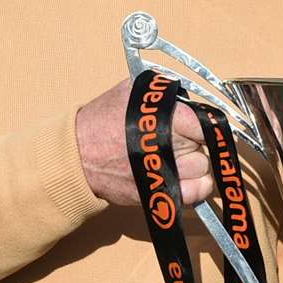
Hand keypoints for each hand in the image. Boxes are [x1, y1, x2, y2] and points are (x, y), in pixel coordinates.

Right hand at [76, 78, 211, 206]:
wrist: (79, 156)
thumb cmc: (101, 122)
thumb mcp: (129, 90)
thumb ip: (160, 90)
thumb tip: (182, 94)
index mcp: (166, 118)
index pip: (203, 122)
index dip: (201, 123)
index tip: (194, 125)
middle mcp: (171, 145)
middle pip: (203, 144)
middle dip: (192, 140)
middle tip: (174, 139)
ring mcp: (168, 172)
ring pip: (202, 166)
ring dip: (193, 162)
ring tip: (173, 157)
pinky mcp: (162, 193)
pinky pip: (198, 192)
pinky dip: (198, 187)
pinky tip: (188, 178)